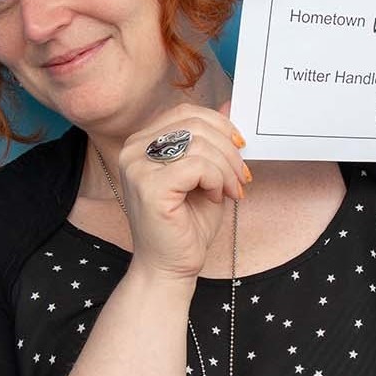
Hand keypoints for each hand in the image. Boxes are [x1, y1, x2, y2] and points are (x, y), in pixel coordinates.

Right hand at [102, 105, 246, 281]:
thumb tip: (229, 106)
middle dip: (228, 149)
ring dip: (226, 168)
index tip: (239, 147)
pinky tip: (216, 197)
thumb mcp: (207, 175)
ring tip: (230, 190)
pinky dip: (217, 179)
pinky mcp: (149, 187)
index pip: (186, 112)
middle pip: (195, 123)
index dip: (219, 125)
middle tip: (241, 176)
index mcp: (142, 142)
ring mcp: (138, 167)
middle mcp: (133, 150)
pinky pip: (197, 166)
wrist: (169, 268)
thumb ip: (214, 141)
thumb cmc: (186, 225)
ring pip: (200, 144)